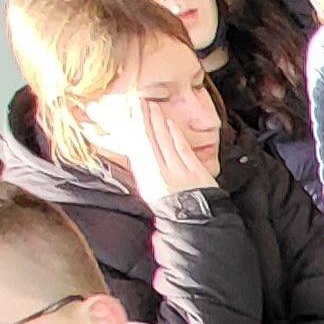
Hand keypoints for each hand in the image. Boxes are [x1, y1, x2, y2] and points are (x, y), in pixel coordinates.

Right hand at [99, 91, 221, 199]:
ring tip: (151, 106)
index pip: (137, 146)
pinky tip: (169, 122)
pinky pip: (182, 149)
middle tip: (136, 101)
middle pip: (148, 140)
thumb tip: (136, 146)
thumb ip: (144, 167)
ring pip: (165, 141)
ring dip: (157, 122)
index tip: (128, 112)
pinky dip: (175, 134)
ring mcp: (178, 172)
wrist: (192, 222)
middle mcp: (160, 173)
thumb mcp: (149, 188)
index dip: (132, 127)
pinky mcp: (195, 172)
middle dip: (142, 119)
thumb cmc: (169, 206)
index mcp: (147, 178)